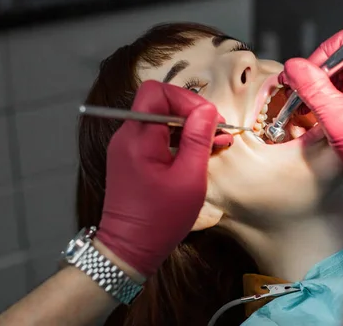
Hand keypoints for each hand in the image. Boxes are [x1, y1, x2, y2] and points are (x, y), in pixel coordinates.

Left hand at [96, 80, 231, 277]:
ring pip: (159, 119)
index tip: (208, 118)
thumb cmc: (160, 219)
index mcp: (139, 138)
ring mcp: (127, 148)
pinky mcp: (131, 159)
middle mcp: (127, 137)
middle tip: (215, 130)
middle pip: (158, 103)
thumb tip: (207, 109)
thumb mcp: (189, 178)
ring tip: (214, 142)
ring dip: (187, 127)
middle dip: (190, 112)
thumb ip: (198, 139)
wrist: (129, 250)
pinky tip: (199, 153)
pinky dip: (178, 140)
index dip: (186, 99)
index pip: (158, 93)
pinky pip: (156, 137)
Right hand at [280, 28, 342, 190]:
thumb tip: (294, 67)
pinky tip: (318, 115)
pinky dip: (326, 102)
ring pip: (337, 79)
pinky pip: (341, 94)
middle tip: (300, 93)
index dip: (321, 56)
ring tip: (309, 108)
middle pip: (339, 60)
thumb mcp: (336, 117)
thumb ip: (312, 88)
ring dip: (319, 91)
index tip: (305, 74)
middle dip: (316, 77)